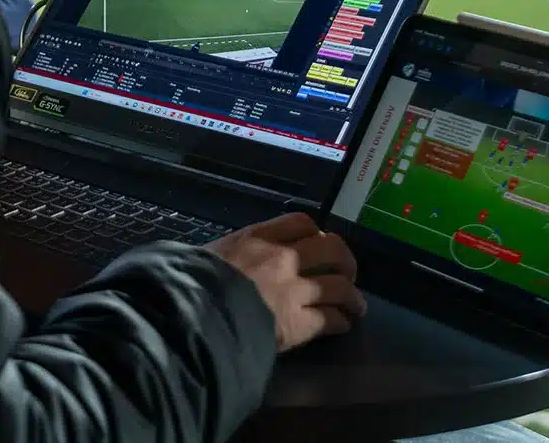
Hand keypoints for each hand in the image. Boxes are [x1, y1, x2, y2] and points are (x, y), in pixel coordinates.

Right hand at [206, 212, 366, 352]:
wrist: (194, 316)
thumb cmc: (192, 282)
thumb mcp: (211, 253)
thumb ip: (232, 252)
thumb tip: (232, 257)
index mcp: (260, 238)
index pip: (302, 223)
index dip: (317, 233)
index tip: (319, 243)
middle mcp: (285, 259)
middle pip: (333, 249)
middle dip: (345, 261)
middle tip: (346, 272)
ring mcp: (296, 291)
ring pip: (341, 287)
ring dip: (352, 297)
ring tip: (355, 307)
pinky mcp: (301, 324)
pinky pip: (332, 319)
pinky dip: (341, 322)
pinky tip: (342, 326)